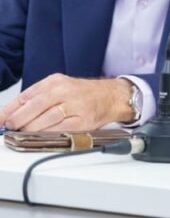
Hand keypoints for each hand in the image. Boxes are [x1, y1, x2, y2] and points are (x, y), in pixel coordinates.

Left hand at [0, 75, 132, 131]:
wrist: (111, 96)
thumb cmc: (82, 94)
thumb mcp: (59, 87)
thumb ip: (37, 97)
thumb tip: (11, 114)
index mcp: (55, 81)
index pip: (26, 96)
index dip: (9, 110)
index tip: (0, 121)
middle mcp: (65, 91)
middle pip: (34, 107)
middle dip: (18, 120)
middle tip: (10, 128)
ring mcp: (75, 105)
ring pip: (45, 119)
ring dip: (30, 129)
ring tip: (23, 132)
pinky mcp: (83, 120)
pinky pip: (60, 129)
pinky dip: (46, 134)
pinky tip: (40, 135)